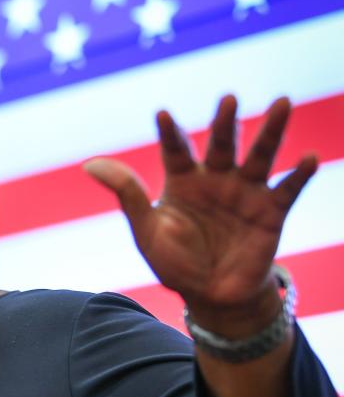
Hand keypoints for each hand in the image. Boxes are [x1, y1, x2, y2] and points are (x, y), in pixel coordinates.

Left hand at [84, 96, 316, 333]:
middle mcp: (216, 179)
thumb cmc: (174, 262)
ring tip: (283, 103)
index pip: (176, 150)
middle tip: (228, 99)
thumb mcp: (145, 230)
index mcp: (182, 180)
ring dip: (272, 130)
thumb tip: (88, 164)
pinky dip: (298, 174)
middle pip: (222, 144)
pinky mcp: (271, 213)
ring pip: (261, 155)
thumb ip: (126, 195)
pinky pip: (287, 190)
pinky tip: (307, 157)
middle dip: (226, 122)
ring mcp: (246, 193)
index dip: (170, 134)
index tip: (162, 114)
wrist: (210, 297)